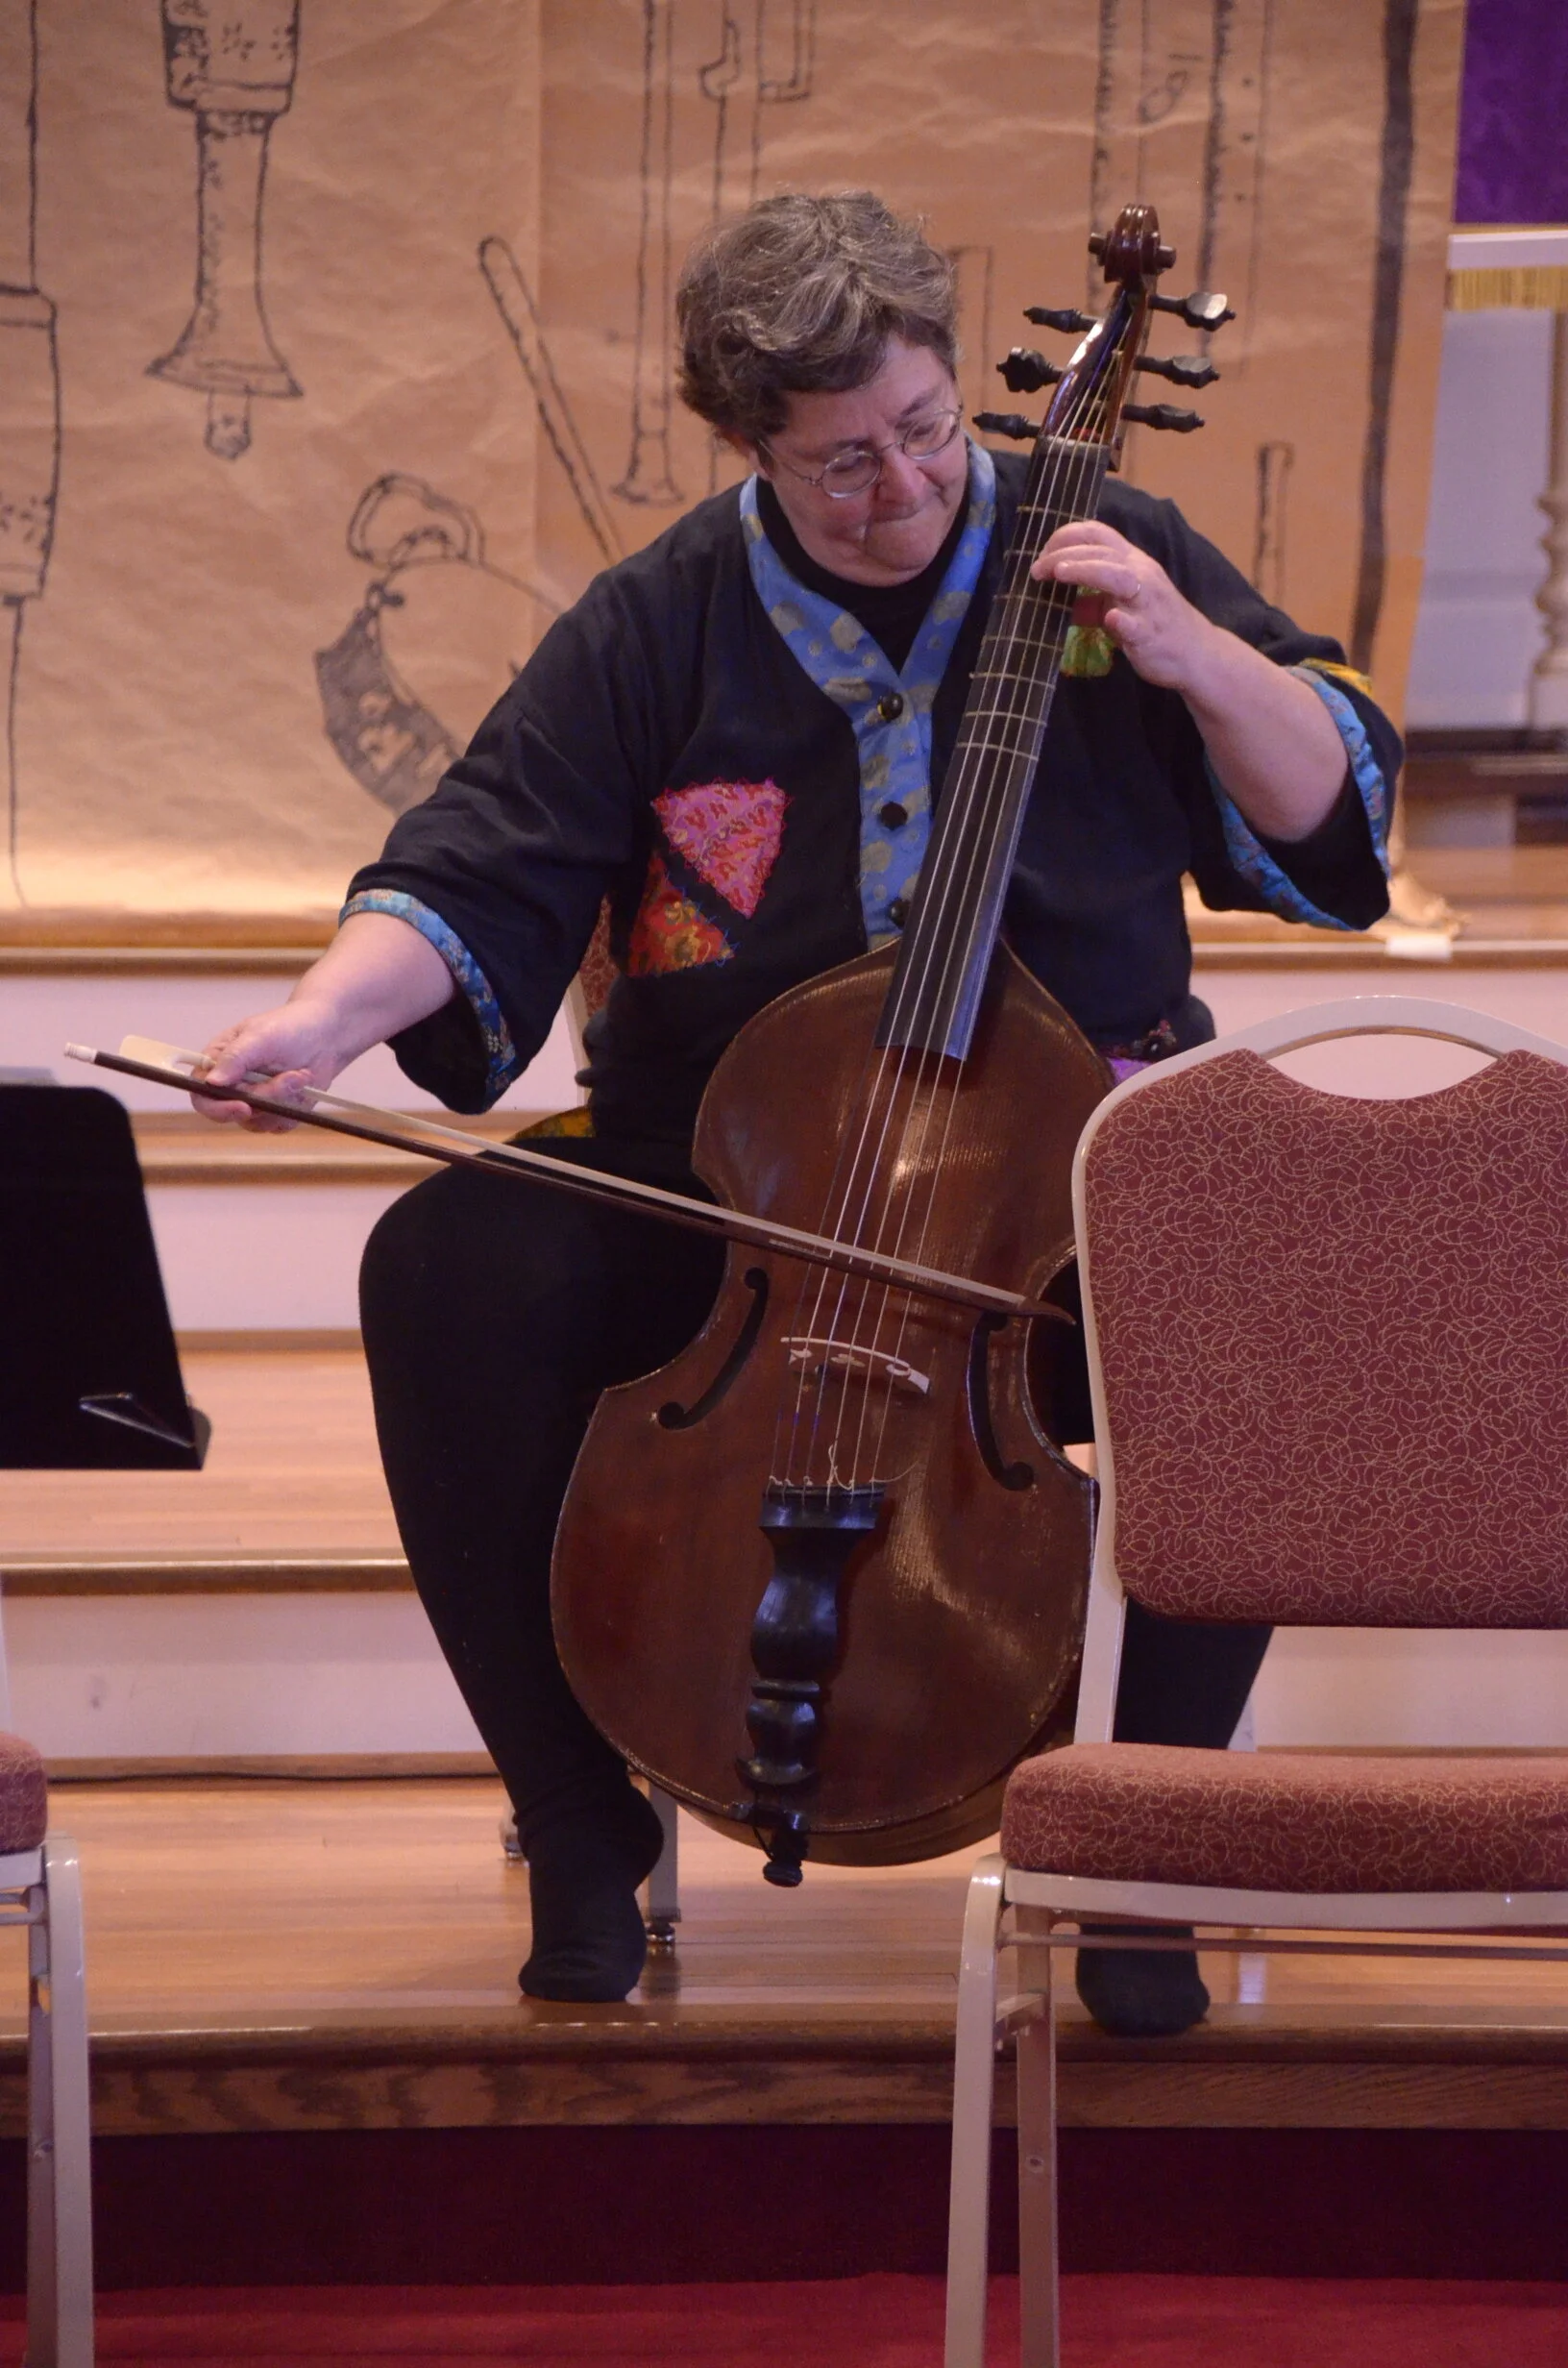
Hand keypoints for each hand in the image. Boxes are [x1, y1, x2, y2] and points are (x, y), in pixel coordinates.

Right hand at [189, 910, 458, 1131]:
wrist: (335, 1021)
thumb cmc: (298, 1020)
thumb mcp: (267, 1034)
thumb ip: (238, 1056)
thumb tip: (211, 1081)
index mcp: (217, 1056)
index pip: (196, 1091)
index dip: (211, 1105)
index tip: (240, 1106)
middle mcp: (231, 1078)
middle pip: (227, 1113)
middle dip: (258, 1107)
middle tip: (287, 1091)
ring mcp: (255, 1093)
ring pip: (259, 1121)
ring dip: (284, 1103)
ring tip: (304, 1077)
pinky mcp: (281, 1103)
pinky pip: (282, 1122)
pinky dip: (297, 1108)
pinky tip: (309, 1085)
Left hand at [1031, 520, 1217, 692]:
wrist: (1196, 652)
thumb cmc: (1154, 622)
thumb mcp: (1121, 600)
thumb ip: (1092, 593)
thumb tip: (1053, 592)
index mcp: (1132, 562)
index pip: (1098, 533)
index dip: (1066, 536)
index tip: (1042, 554)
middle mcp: (1141, 574)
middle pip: (1102, 552)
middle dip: (1064, 555)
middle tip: (1037, 569)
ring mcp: (1147, 603)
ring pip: (1119, 577)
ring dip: (1087, 571)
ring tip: (1060, 573)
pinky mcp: (1151, 633)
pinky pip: (1136, 624)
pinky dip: (1122, 620)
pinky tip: (1108, 618)